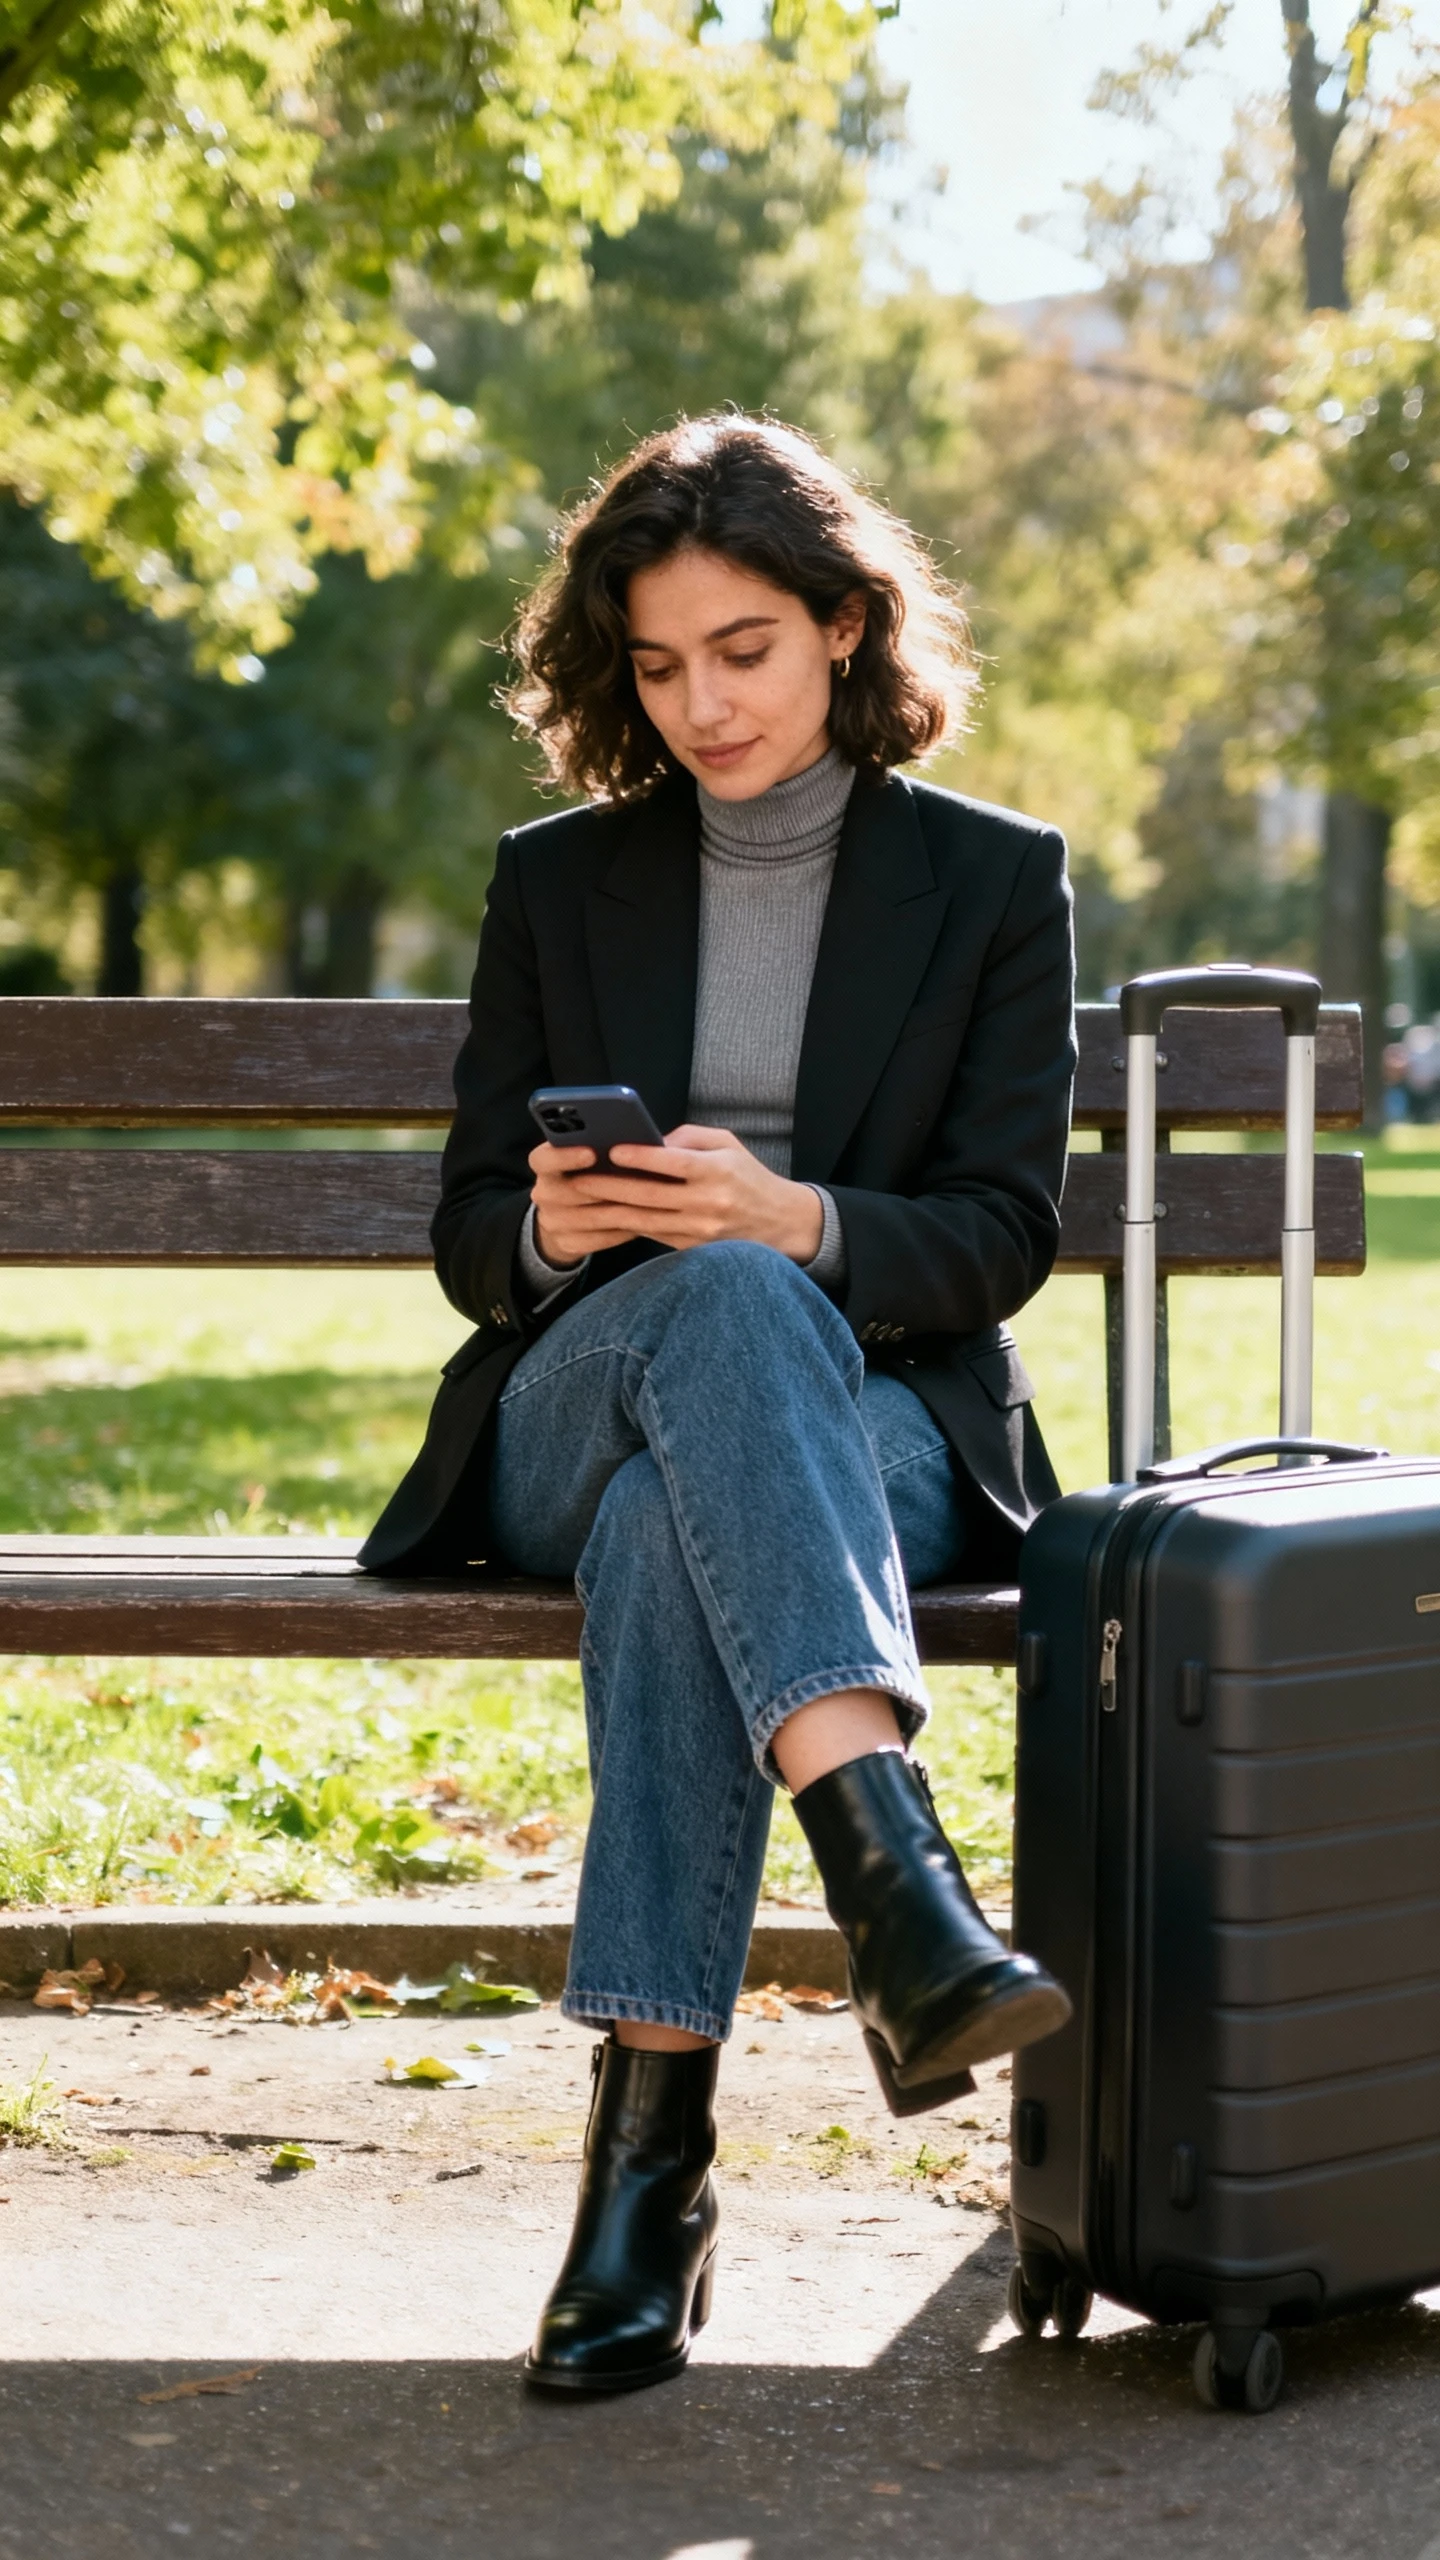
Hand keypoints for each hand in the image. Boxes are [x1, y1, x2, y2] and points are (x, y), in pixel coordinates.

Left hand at [530, 1124, 823, 1265]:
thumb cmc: (749, 1176)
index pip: (674, 1164)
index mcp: (718, 1172)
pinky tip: (606, 1214)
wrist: (780, 1224)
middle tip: (579, 1178)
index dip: (641, 1158)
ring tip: (584, 1198)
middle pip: (651, 1196)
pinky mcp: (692, 1249)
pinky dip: (628, 1223)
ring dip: (611, 1209)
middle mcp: (708, 1204)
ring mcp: (700, 1231)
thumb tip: (649, 1142)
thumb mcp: (728, 1144)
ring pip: (646, 1220)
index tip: (612, 1151)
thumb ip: (689, 1138)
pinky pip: (653, 1234)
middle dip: (611, 1187)